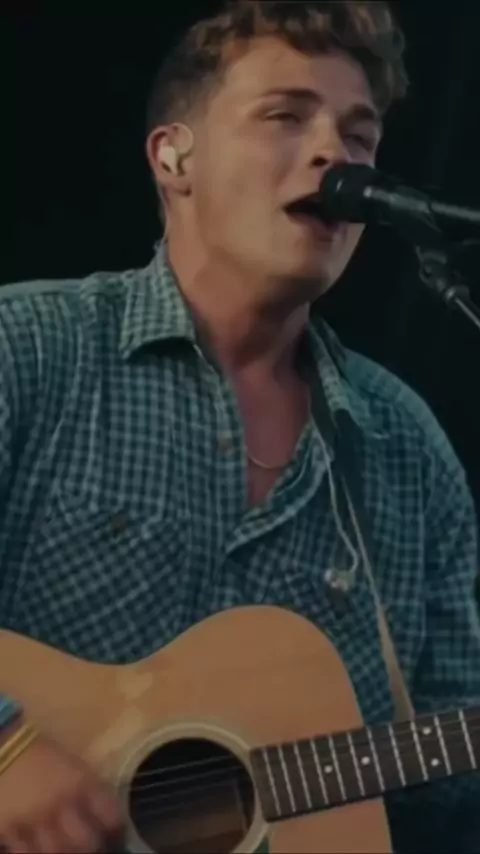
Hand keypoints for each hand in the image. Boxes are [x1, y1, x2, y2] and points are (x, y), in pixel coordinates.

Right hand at [0, 731, 122, 852]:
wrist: (2, 748)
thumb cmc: (39, 751)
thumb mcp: (71, 762)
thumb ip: (88, 787)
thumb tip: (102, 810)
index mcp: (80, 782)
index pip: (110, 815)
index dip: (115, 826)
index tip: (114, 829)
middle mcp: (60, 805)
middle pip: (86, 843)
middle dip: (91, 846)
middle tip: (90, 843)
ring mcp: (34, 822)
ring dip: (65, 853)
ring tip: (67, 848)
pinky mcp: (10, 831)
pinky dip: (36, 853)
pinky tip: (40, 848)